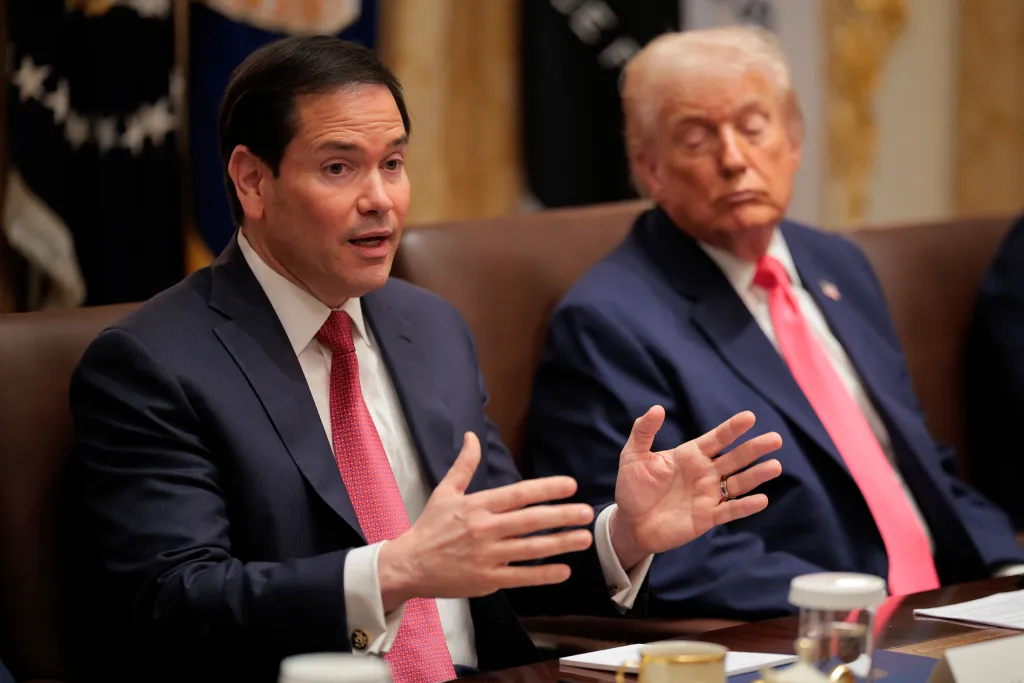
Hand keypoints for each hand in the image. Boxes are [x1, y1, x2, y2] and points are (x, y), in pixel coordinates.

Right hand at [378, 432, 593, 611]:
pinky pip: (521, 577)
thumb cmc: (430, 527)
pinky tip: (564, 570)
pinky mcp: (487, 580)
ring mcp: (487, 556)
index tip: (570, 485)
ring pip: (531, 549)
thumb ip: (464, 465)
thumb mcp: (445, 492)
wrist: (409, 565)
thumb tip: (471, 436)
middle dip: (562, 516)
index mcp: (478, 506)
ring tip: (584, 539)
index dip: (546, 489)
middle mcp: (485, 529)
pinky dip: (543, 575)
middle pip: (531, 521)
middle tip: (586, 513)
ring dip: (560, 543)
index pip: (518, 494)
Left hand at [610, 408, 781, 566]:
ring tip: (775, 466)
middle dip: (754, 448)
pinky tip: (761, 499)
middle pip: (735, 458)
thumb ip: (644, 432)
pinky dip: (745, 506)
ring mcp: (708, 495)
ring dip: (756, 475)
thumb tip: (657, 408)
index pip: (716, 438)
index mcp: (690, 455)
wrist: (630, 523)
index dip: (732, 428)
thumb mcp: (633, 455)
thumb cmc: (633, 487)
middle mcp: (704, 473)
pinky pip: (730, 511)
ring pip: (738, 483)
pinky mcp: (707, 517)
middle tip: (776, 439)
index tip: (750, 417)